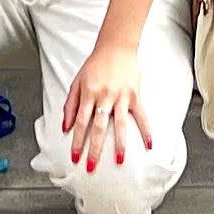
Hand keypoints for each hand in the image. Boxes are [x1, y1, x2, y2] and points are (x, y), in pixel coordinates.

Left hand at [61, 36, 151, 172]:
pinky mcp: (134, 94)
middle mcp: (104, 96)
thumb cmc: (95, 64)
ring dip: (119, 144)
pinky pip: (141, 114)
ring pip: (120, 124)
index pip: (81, 122)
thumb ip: (70, 105)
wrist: (116, 46)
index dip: (78, 141)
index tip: (76, 157)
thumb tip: (65, 127)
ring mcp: (121, 95)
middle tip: (92, 167)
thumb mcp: (77, 81)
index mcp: (88, 93)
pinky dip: (145, 129)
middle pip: (99, 127)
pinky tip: (149, 143)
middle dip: (95, 149)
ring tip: (119, 161)